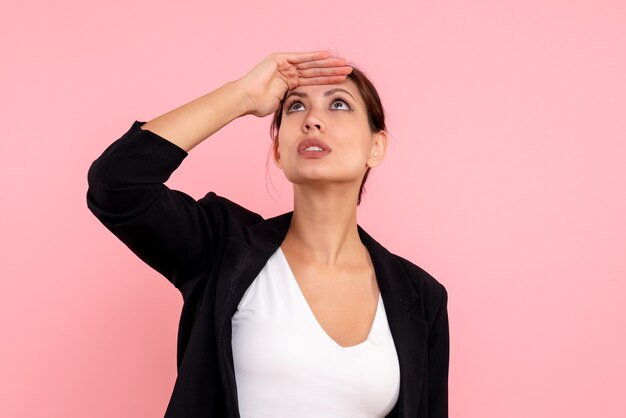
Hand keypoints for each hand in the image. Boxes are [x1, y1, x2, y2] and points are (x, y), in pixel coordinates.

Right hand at [235, 51, 352, 117]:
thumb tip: (303, 116)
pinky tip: (328, 56)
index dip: (328, 81)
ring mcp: (284, 64)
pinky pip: (301, 58)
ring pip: (310, 64)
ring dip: (327, 63)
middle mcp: (288, 71)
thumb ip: (292, 105)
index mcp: (290, 82)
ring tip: (343, 63)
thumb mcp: (281, 106)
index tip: (343, 81)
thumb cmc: (258, 106)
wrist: (245, 99)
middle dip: (332, 70)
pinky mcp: (280, 59)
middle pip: (315, 70)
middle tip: (349, 69)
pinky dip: (314, 56)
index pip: (313, 80)